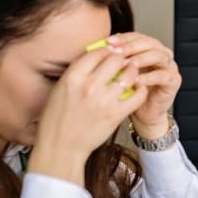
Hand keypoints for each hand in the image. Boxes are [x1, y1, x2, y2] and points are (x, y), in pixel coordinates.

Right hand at [30, 43, 148, 182]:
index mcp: (72, 77)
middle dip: (122, 58)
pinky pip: (138, 95)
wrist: (61, 148)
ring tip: (132, 72)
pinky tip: (138, 88)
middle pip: (115, 59)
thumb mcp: (59, 90)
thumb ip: (77, 72)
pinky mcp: (116, 114)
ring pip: (129, 74)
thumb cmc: (57, 120)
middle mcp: (88, 86)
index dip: (107, 50)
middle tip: (124, 61)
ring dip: (133, 71)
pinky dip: (141, 89)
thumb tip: (95, 56)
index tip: (111, 51)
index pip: (97, 52)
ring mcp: (104, 100)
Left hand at [109, 33, 181, 138]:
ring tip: (127, 65)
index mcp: (148, 48)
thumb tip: (98, 48)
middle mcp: (161, 54)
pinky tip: (136, 81)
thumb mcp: (119, 73)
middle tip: (118, 52)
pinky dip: (149, 77)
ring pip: (158, 56)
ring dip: (142, 59)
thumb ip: (114, 60)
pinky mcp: (174, 81)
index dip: (123, 38)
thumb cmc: (130, 92)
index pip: (137, 36)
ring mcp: (170, 66)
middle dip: (132, 46)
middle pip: (149, 42)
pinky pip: (163, 75)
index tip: (109, 42)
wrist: (143, 113)